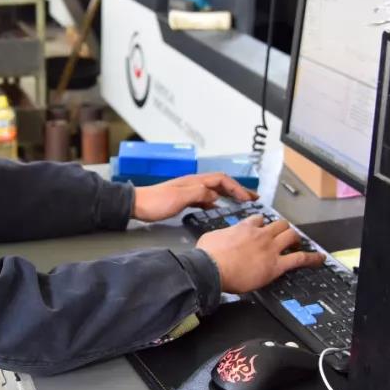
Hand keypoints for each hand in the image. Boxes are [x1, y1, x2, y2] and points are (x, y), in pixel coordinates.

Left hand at [132, 173, 257, 222]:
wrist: (137, 205)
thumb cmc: (156, 202)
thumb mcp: (179, 198)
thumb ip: (199, 194)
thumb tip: (215, 196)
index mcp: (194, 181)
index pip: (221, 180)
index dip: (236, 187)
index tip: (248, 198)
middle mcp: (194, 183)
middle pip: (220, 183)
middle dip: (237, 190)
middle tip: (252, 199)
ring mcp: (188, 191)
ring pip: (213, 191)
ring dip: (228, 196)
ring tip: (240, 203)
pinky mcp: (183, 199)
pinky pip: (204, 199)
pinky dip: (214, 203)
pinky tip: (217, 210)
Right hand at [197, 215, 324, 293]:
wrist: (211, 269)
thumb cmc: (207, 256)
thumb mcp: (210, 238)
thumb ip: (221, 235)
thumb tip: (219, 238)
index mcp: (243, 228)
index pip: (258, 220)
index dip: (261, 224)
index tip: (261, 228)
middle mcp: (260, 234)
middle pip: (279, 224)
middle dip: (282, 228)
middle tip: (283, 235)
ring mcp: (270, 248)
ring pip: (291, 235)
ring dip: (295, 238)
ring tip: (297, 243)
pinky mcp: (276, 265)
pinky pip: (299, 258)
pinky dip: (312, 258)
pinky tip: (319, 259)